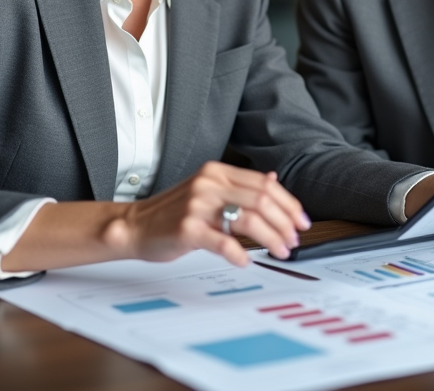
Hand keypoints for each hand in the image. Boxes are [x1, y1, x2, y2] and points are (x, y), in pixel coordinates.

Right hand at [112, 162, 310, 266]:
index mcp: (216, 172)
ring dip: (271, 238)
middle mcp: (208, 184)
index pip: (264, 184)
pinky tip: (246, 261)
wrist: (133, 226)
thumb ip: (238, 185)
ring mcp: (197, 205)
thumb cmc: (171, 212)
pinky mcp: (187, 228)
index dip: (288, 203)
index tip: (300, 220)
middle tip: (294, 240)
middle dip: (285, 223)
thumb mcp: (207, 190)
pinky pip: (222, 242)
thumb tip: (273, 180)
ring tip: (280, 251)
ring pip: (249, 219)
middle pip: (262, 200)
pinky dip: (239, 253)